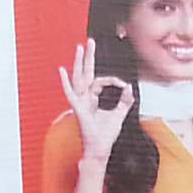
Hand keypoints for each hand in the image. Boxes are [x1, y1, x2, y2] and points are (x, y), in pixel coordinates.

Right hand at [60, 39, 134, 168]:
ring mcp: (80, 103)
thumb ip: (124, 101)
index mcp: (93, 99)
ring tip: (80, 48)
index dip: (113, 80)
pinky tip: (62, 71)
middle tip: (91, 42)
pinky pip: (70, 93)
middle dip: (89, 57)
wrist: (99, 151)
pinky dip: (66, 83)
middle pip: (86, 73)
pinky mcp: (78, 109)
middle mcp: (85, 99)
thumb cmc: (105, 136)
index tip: (123, 85)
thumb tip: (130, 88)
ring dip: (79, 63)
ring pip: (79, 78)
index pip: (101, 81)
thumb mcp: (118, 115)